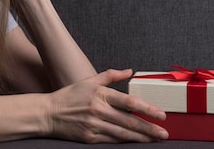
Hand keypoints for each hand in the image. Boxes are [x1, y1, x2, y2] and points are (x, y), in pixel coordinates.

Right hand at [46, 69, 168, 143]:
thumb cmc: (70, 96)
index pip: (129, 102)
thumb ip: (111, 75)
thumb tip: (130, 71)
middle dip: (149, 128)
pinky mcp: (90, 138)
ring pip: (123, 134)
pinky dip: (125, 142)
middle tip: (164, 133)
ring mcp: (94, 125)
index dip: (147, 109)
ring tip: (155, 139)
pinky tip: (136, 142)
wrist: (48, 114)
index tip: (162, 115)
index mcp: (100, 93)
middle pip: (129, 121)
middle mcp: (98, 109)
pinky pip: (112, 141)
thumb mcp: (89, 81)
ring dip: (141, 138)